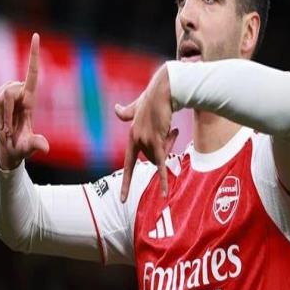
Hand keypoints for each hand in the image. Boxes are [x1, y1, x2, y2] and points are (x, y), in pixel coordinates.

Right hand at [0, 33, 48, 169]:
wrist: (11, 146)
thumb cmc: (23, 146)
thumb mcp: (29, 147)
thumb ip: (36, 145)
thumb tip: (45, 147)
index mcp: (32, 97)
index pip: (33, 72)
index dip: (33, 54)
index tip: (36, 35)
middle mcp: (20, 91)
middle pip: (8, 96)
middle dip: (5, 115)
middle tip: (8, 131)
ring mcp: (8, 92)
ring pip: (0, 99)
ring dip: (2, 117)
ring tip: (8, 128)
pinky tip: (3, 124)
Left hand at [115, 64, 178, 201]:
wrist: (163, 90)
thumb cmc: (153, 97)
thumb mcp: (137, 106)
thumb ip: (126, 112)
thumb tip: (115, 108)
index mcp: (132, 135)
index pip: (129, 164)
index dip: (127, 182)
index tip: (122, 199)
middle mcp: (136, 139)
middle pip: (152, 159)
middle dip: (165, 150)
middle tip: (172, 131)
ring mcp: (145, 141)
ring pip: (161, 157)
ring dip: (171, 145)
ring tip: (173, 128)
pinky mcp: (156, 140)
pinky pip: (161, 165)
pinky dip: (163, 180)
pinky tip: (163, 194)